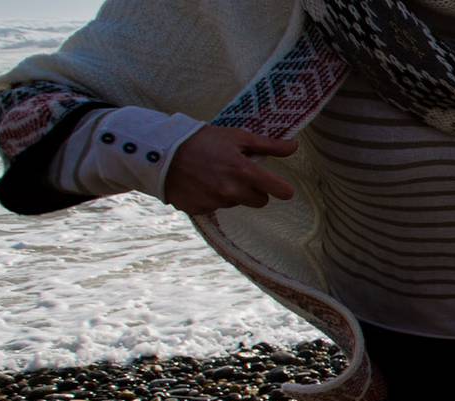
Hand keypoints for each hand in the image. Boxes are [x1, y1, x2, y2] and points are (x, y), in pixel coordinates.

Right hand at [162, 126, 297, 215]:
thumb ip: (268, 145)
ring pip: (236, 203)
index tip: (282, 188)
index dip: (283, 189)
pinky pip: (215, 207)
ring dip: (231, 193)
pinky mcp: (200, 209)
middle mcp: (232, 191)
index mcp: (244, 171)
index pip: (279, 191)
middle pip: (260, 201)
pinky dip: (211, 197)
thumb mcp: (237, 136)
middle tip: (239, 174)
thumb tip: (294, 147)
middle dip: (255, 190)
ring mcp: (215, 202)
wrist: (160, 152)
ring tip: (214, 174)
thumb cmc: (202, 140)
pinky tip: (200, 183)